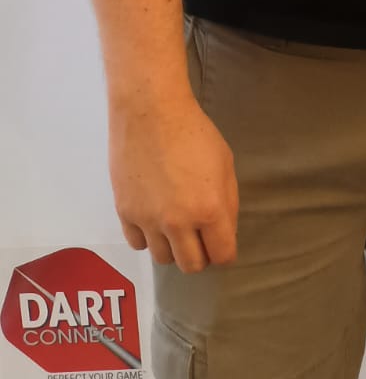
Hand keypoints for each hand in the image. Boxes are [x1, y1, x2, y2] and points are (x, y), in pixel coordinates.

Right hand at [109, 92, 238, 272]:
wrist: (151, 113)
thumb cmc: (195, 133)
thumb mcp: (225, 163)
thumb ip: (227, 202)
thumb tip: (224, 230)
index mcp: (209, 210)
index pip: (222, 255)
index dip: (225, 252)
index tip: (221, 243)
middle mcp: (178, 223)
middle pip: (191, 265)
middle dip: (201, 255)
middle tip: (200, 237)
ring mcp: (149, 221)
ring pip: (163, 258)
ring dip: (173, 247)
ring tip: (175, 225)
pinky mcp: (125, 214)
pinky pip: (138, 244)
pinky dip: (148, 237)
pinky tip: (153, 218)